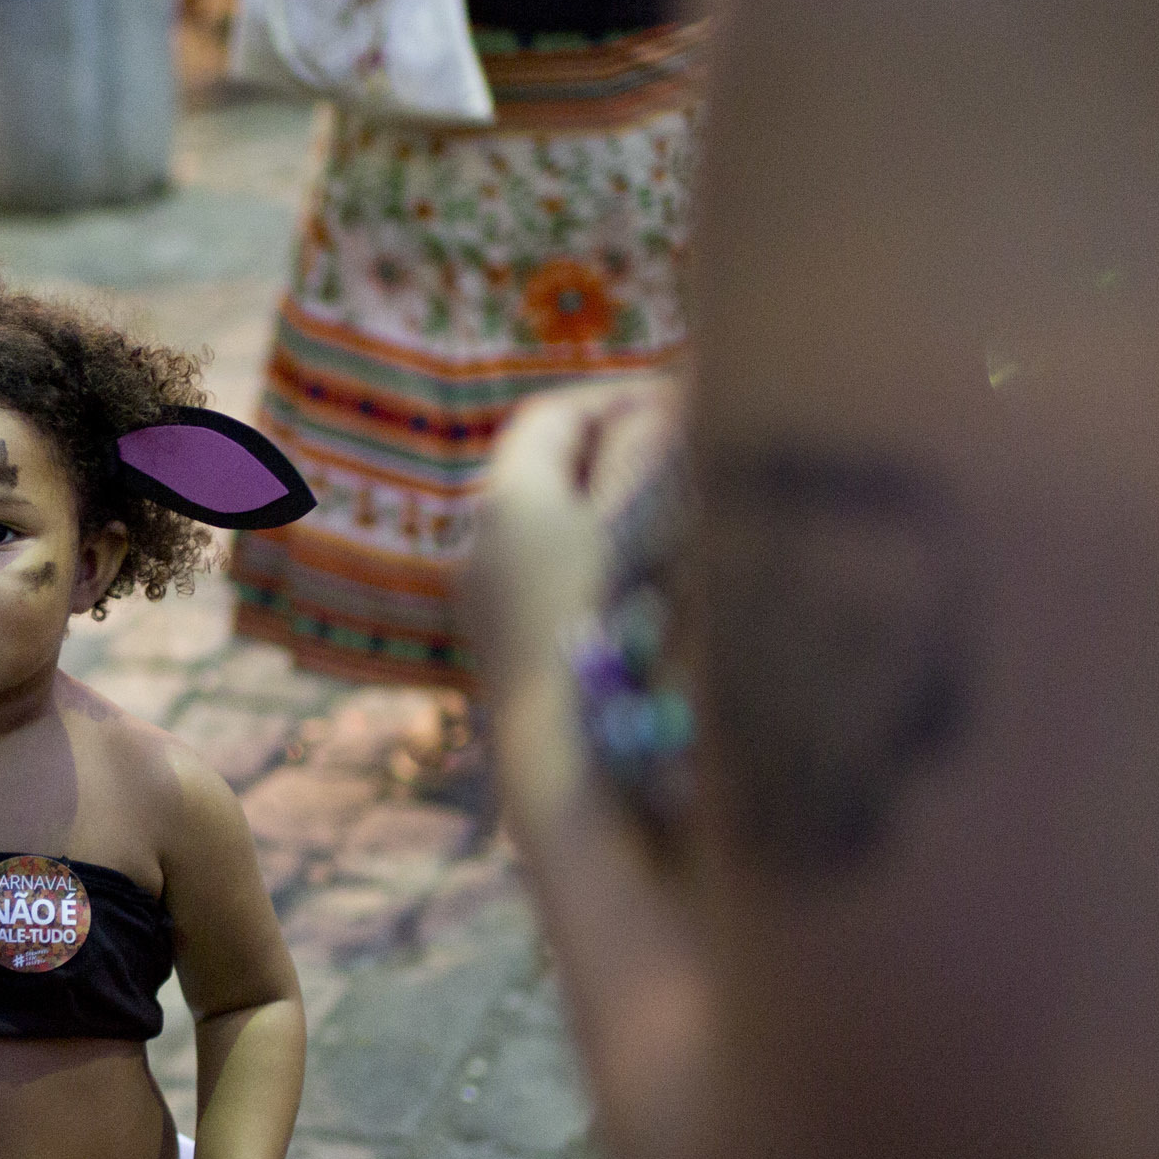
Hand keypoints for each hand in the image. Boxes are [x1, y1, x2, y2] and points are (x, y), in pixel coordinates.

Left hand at [461, 378, 683, 698]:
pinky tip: (637, 574)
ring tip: (668, 508)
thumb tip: (657, 405)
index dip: (614, 399)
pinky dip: (586, 553)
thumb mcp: (642, 524)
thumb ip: (645, 454)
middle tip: (677, 450)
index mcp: (509, 498)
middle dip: (609, 449)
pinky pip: (542, 571)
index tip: (673, 403)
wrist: (573, 760)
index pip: (552, 415)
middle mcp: (480, 541)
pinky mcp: (500, 642)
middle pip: (541, 467)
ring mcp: (484, 596)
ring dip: (600, 503)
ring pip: (543, 522)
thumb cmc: (618, 628)